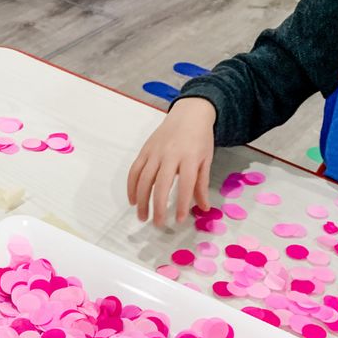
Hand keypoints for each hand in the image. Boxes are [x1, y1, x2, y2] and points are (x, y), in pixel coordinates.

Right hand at [127, 98, 215, 227]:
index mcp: (190, 157)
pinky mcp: (145, 150)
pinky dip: (131, 187)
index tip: (179, 220)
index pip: (186, 184)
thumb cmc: (200, 138)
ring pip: (144, 180)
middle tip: (158, 224)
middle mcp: (171, 154)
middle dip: (158, 207)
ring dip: (141, 201)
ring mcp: (155, 152)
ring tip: (142, 217)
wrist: (189, 112)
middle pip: (161, 185)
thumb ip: (202, 184)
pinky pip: (134, 171)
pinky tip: (133, 201)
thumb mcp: (206, 160)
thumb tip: (203, 208)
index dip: (182, 204)